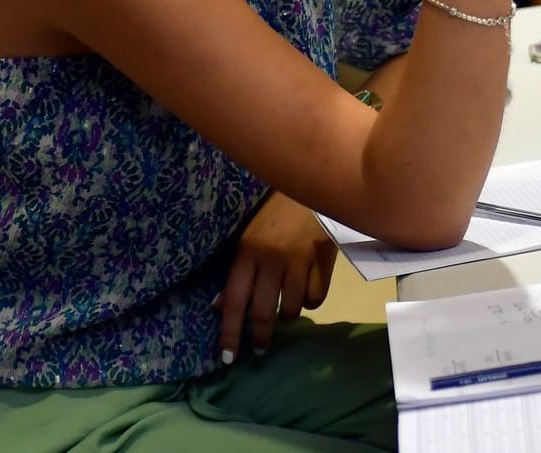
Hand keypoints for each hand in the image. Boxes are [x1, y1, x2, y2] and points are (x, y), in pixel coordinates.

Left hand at [216, 193, 334, 363]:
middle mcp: (271, 260)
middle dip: (260, 336)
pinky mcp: (323, 261)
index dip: (229, 332)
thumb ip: (236, 271)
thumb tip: (217, 306)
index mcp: (247, 253)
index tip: (228, 356)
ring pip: (292, 309)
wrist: (313, 185)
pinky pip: (316, 297)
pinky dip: (311, 301)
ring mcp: (299, 261)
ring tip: (286, 312)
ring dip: (287, 317)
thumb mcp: (247, 237)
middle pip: (263, 311)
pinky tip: (307, 292)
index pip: (233, 300)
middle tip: (260, 349)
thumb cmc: (274, 214)